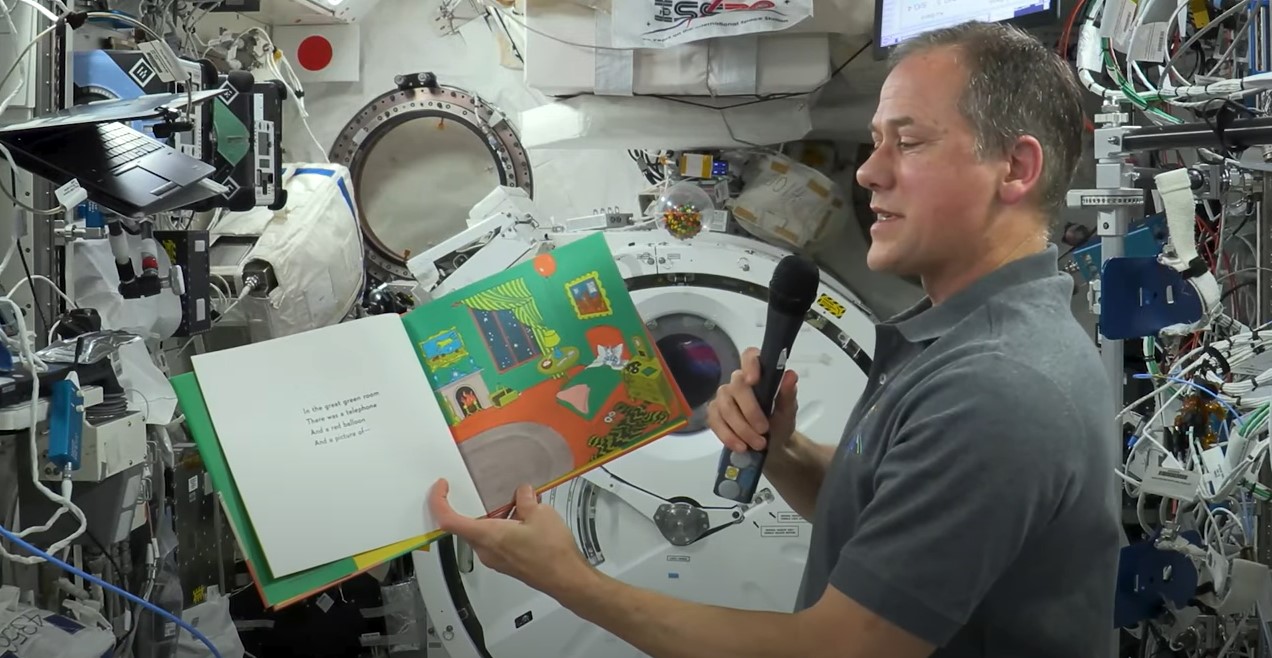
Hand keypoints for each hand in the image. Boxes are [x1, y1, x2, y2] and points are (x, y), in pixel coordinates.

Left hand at [427, 479, 593, 597]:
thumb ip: (525, 500)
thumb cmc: (552, 553)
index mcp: (488, 536)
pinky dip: (503, 526)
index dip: (439, 501)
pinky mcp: (507, 564)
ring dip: (493, 516)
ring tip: (515, 502)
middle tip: (482, 489)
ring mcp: (496, 560)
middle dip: (473, 506)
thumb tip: (522, 493)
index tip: (442, 487)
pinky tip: (523, 518)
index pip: (449, 520)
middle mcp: (486, 551)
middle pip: (466, 525)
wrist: (567, 579)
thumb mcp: (540, 514)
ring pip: (483, 533)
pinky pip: (496, 542)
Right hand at [707, 346, 797, 452]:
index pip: (749, 356)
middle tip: (763, 431)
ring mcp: (723, 397)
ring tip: (758, 444)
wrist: (773, 446)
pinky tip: (741, 446)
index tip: (754, 381)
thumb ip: (788, 393)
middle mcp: (737, 382)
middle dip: (750, 411)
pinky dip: (728, 436)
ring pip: (725, 407)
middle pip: (736, 387)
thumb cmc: (780, 422)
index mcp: (758, 374)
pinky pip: (715, 422)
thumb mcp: (788, 411)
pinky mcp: (714, 414)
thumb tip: (790, 375)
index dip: (749, 365)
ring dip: (741, 428)